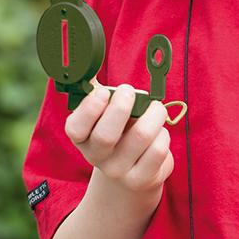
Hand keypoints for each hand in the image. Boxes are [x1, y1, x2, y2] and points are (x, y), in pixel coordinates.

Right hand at [64, 80, 172, 198]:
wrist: (132, 173)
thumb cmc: (119, 132)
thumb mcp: (104, 114)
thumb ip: (97, 91)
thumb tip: (89, 58)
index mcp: (82, 138)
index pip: (75, 128)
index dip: (90, 109)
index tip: (105, 92)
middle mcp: (96, 157)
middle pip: (106, 135)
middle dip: (122, 108)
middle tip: (130, 91)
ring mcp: (118, 171)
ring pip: (141, 136)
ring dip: (153, 115)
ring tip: (155, 109)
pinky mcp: (141, 180)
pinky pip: (158, 150)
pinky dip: (163, 134)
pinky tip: (159, 133)